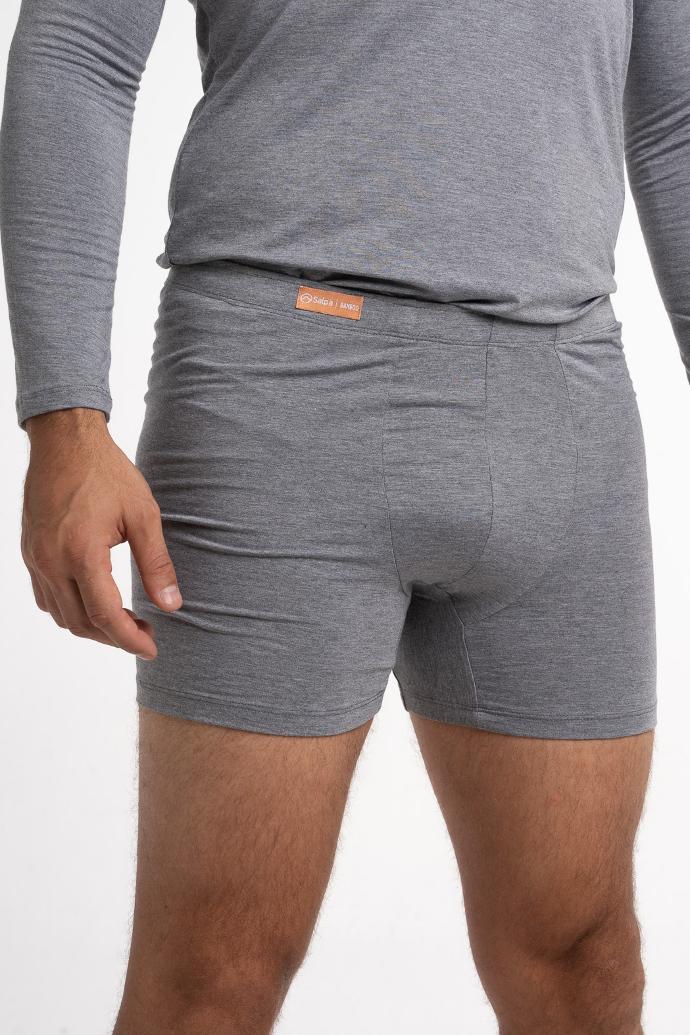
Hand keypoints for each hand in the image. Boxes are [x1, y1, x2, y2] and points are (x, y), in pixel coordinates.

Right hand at [22, 408, 180, 659]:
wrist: (65, 441)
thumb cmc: (107, 472)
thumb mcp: (143, 515)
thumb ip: (156, 564)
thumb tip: (171, 605)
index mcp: (81, 553)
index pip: (105, 616)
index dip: (130, 639)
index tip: (152, 649)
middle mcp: (52, 561)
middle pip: (82, 623)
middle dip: (115, 637)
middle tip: (145, 634)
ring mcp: (36, 558)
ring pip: (61, 615)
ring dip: (93, 627)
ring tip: (125, 621)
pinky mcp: (30, 552)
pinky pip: (46, 598)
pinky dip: (71, 611)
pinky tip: (95, 602)